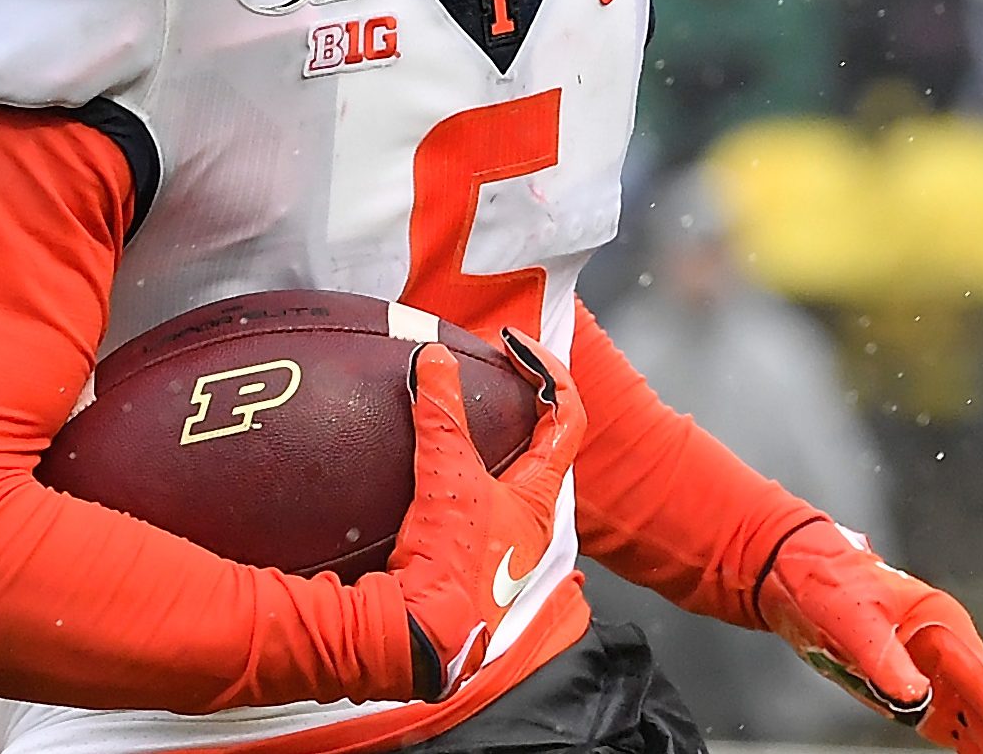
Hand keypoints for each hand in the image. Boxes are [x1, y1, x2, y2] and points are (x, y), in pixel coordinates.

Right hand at [382, 333, 583, 701]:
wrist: (422, 637)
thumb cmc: (453, 562)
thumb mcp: (447, 476)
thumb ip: (441, 413)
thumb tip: (433, 356)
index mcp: (538, 496)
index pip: (566, 417)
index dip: (548, 371)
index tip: (513, 344)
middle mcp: (529, 522)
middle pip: (540, 449)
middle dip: (519, 407)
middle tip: (487, 375)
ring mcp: (499, 545)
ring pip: (504, 479)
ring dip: (485, 444)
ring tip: (450, 415)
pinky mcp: (466, 562)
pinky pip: (468, 503)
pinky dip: (450, 476)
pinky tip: (416, 472)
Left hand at [754, 520, 982, 753]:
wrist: (792, 571)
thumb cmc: (826, 581)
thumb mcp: (852, 618)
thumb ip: (885, 659)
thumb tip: (916, 700)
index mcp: (941, 622)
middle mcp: (944, 645)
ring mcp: (929, 665)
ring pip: (972, 711)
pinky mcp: (909, 682)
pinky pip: (946, 715)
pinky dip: (967, 738)